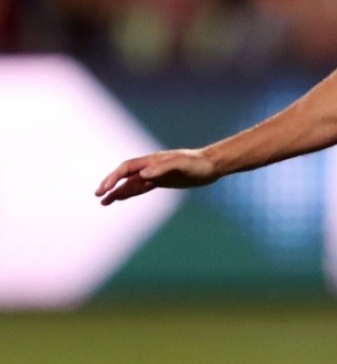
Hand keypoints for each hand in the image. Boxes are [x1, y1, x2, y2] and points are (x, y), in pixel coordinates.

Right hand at [95, 148, 219, 205]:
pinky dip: (130, 193)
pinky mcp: (162, 181)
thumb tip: (142, 174)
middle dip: (110, 185)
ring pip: (131, 183)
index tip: (104, 189)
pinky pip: (141, 187)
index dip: (114, 177)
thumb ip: (162, 168)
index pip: (127, 168)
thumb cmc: (198, 164)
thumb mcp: (182, 165)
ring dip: (118, 191)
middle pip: (125, 175)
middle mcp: (151, 167)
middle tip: (98, 196)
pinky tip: (122, 198)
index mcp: (152, 161)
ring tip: (104, 202)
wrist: (212, 165)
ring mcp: (155, 174)